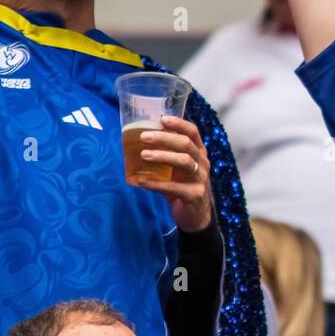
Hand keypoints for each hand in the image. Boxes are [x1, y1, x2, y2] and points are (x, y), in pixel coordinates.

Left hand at [133, 115, 213, 232]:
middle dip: (165, 138)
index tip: (162, 118)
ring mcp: (201, 179)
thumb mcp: (175, 170)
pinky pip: (175, 187)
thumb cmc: (182, 188)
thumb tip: (132, 146)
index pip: (193, 132)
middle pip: (186, 144)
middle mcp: (202, 163)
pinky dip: (156, 184)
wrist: (195, 217)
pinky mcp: (195, 195)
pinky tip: (141, 181)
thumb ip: (162, 158)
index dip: (179, 123)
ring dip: (162, 156)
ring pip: (184, 161)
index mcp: (198, 153)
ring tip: (143, 155)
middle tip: (144, 136)